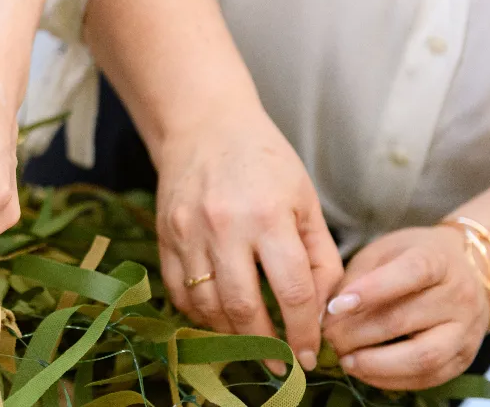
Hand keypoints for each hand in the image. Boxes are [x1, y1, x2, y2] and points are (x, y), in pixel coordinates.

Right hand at [155, 100, 342, 372]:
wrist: (203, 126)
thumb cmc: (264, 159)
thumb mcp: (304, 199)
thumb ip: (319, 255)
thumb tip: (325, 309)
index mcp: (268, 216)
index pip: (292, 291)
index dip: (304, 331)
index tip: (311, 354)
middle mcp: (224, 227)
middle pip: (243, 308)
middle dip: (266, 346)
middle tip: (281, 364)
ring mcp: (187, 233)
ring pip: (206, 306)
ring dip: (231, 334)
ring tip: (251, 343)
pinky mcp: (164, 236)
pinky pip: (178, 291)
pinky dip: (198, 314)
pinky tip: (218, 318)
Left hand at [322, 227, 489, 389]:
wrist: (465, 272)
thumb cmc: (410, 259)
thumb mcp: (382, 253)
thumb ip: (356, 278)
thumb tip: (327, 314)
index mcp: (437, 259)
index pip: (410, 273)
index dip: (371, 290)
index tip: (336, 306)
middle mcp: (458, 295)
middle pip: (405, 320)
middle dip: (356, 333)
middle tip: (327, 337)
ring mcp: (465, 330)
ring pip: (422, 357)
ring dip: (375, 364)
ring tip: (344, 359)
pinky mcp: (463, 359)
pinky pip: (427, 377)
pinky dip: (390, 379)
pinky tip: (363, 371)